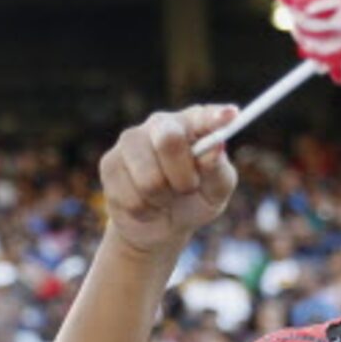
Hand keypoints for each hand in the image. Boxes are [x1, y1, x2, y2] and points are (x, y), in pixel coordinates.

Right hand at [99, 108, 239, 264]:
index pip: (203, 116)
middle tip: (187, 188)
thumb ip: (219, 170)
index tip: (230, 116)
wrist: (161, 226)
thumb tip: (216, 148)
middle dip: (183, 177)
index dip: (214, 116)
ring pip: (149, 179)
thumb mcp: (216, 191)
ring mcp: (130, 141)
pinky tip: (145, 203)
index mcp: (192, 124)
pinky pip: (131, 197)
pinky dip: (144, 210)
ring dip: (162, 199)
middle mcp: (160, 124)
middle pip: (169, 140)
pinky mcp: (109, 163)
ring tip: (163, 198)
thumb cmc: (195, 201)